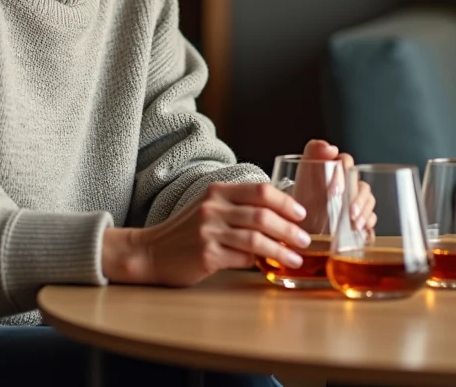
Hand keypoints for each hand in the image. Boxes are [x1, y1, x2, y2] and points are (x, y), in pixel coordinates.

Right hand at [103, 182, 310, 286]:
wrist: (149, 252)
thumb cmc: (185, 232)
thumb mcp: (209, 209)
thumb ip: (238, 208)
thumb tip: (279, 219)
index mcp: (217, 191)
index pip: (260, 190)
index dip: (285, 202)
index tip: (301, 213)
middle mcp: (213, 207)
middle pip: (263, 215)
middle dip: (290, 228)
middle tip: (305, 239)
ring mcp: (208, 231)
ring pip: (256, 238)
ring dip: (281, 249)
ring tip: (295, 257)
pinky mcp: (206, 255)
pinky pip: (241, 258)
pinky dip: (258, 262)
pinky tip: (269, 266)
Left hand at [292, 139, 376, 233]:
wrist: (301, 219)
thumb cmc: (304, 192)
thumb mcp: (305, 169)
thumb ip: (314, 150)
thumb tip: (329, 148)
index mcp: (338, 167)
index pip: (347, 162)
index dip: (343, 173)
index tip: (334, 190)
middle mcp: (350, 183)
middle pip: (363, 187)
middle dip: (359, 200)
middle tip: (349, 212)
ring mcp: (357, 201)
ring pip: (369, 203)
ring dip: (365, 213)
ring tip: (355, 225)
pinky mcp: (359, 217)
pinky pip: (371, 219)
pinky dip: (368, 225)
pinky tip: (362, 231)